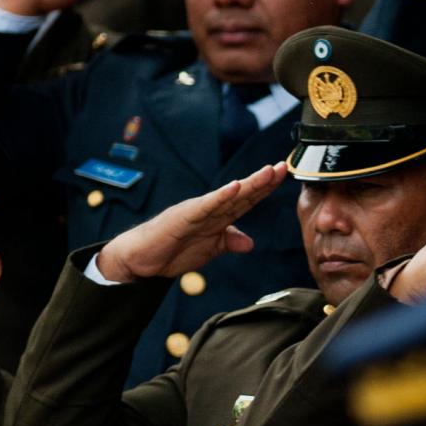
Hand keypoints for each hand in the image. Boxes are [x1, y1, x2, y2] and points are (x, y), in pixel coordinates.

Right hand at [95, 166, 290, 282]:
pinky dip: (221, 196)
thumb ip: (229, 242)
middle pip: (242, 193)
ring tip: (268, 172)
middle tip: (284, 166)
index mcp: (218, 217)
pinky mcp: (184, 216)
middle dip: (263, 181)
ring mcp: (197, 211)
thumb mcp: (210, 249)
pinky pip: (206, 206)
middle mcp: (210, 209)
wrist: (142, 259)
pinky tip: (235, 186)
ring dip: (249, 184)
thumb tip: (250, 243)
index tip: (284, 174)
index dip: (265, 188)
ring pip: (228, 196)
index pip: (246, 200)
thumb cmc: (173, 250)